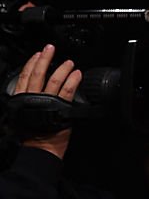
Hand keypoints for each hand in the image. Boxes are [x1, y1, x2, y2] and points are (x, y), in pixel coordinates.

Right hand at [14, 44, 81, 159]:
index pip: (24, 77)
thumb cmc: (34, 136)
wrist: (41, 149)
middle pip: (36, 74)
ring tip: (69, 62)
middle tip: (50, 49)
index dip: (31, 64)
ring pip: (52, 80)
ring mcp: (46, 102)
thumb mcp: (25, 115)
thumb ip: (29, 102)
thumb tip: (35, 93)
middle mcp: (32, 98)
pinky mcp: (59, 108)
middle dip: (44, 59)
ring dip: (61, 68)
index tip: (37, 55)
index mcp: (22, 99)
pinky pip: (66, 90)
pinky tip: (77, 74)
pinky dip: (72, 80)